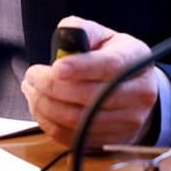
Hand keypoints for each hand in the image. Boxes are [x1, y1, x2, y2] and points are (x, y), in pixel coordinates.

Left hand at [21, 15, 161, 149]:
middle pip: (90, 96)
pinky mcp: (113, 140)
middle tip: (31, 76)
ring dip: (45, 106)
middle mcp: (139, 92)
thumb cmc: (110, 56)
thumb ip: (80, 30)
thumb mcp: (101, 35)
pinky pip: (74, 137)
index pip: (110, 66)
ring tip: (31, 90)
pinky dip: (49, 123)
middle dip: (51, 86)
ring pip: (79, 120)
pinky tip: (39, 107)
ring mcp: (129, 120)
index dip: (81, 68)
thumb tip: (64, 39)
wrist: (134, 87)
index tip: (55, 67)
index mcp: (135, 59)